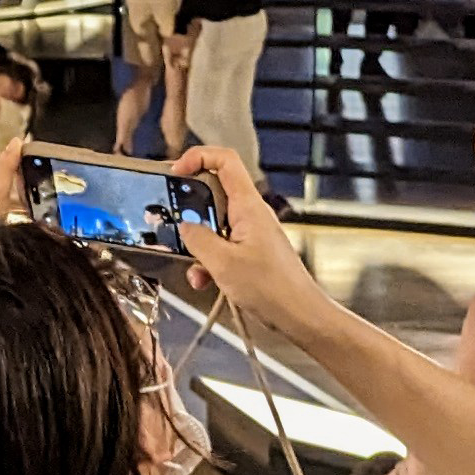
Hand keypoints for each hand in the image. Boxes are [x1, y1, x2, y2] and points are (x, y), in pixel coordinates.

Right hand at [172, 147, 325, 341]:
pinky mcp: (250, 252)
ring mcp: (251, 233)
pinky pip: (221, 246)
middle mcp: (250, 214)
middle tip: (172, 222)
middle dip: (189, 209)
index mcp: (248, 206)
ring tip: (193, 265)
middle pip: (213, 192)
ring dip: (197, 243)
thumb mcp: (222, 263)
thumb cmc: (273, 290)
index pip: (225, 160)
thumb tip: (183, 226)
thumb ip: (197, 239)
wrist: (302, 317)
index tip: (175, 174)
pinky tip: (205, 280)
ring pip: (213, 224)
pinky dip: (208, 261)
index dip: (198, 158)